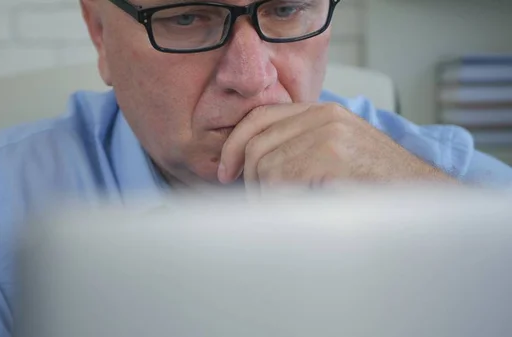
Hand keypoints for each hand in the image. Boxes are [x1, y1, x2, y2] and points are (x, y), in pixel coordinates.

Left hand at [217, 103, 455, 191]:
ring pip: (266, 166)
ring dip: (264, 196)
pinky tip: (297, 211)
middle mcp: (322, 115)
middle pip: (257, 144)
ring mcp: (328, 132)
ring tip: (282, 212)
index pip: (259, 117)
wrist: (421, 196)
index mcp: (321, 111)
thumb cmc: (377, 182)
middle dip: (248, 179)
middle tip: (256, 203)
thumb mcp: (337, 151)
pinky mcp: (331, 154)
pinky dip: (279, 201)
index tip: (226, 172)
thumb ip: (301, 146)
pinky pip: (281, 179)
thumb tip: (253, 164)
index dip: (234, 145)